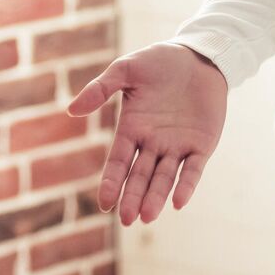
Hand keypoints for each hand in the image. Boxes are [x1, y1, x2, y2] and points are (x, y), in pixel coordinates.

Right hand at [67, 42, 227, 224]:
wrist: (198, 55)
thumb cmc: (159, 61)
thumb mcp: (126, 70)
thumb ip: (100, 89)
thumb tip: (72, 111)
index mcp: (132, 128)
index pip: (119, 162)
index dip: (112, 182)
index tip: (105, 204)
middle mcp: (153, 143)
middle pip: (140, 176)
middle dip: (132, 197)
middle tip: (126, 219)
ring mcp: (178, 146)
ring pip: (164, 178)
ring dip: (156, 197)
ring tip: (146, 216)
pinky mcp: (202, 145)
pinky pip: (193, 170)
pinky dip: (186, 185)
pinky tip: (178, 202)